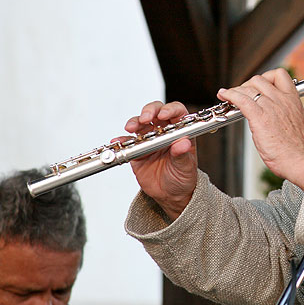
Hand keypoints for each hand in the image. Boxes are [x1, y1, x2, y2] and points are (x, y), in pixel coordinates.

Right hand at [120, 101, 197, 219]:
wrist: (170, 195)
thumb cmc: (182, 177)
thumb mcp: (185, 167)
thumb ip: (183, 155)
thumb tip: (183, 143)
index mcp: (180, 132)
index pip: (177, 112)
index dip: (170, 109)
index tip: (163, 115)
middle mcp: (165, 132)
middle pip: (156, 112)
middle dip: (149, 111)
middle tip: (145, 118)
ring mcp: (149, 139)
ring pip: (140, 123)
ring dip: (134, 122)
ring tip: (131, 128)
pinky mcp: (137, 150)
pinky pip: (127, 141)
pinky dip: (121, 140)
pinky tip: (118, 142)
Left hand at [217, 68, 303, 189]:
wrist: (300, 161)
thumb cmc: (297, 149)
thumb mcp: (294, 123)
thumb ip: (283, 114)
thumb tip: (269, 114)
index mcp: (293, 100)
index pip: (279, 75)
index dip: (265, 77)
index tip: (258, 87)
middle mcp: (282, 100)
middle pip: (259, 79)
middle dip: (247, 85)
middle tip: (241, 95)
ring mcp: (271, 107)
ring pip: (248, 88)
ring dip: (235, 90)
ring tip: (229, 96)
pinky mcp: (260, 117)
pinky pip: (241, 99)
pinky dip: (230, 95)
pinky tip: (224, 96)